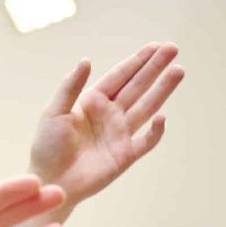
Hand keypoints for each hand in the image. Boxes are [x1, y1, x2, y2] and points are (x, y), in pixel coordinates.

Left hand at [26, 42, 184, 226]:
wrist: (50, 181)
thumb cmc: (47, 147)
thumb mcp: (54, 112)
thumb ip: (70, 87)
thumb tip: (87, 60)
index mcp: (92, 102)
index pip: (119, 77)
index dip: (137, 61)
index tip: (155, 46)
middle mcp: (109, 115)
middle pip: (137, 87)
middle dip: (154, 68)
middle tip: (173, 49)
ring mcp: (119, 134)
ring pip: (146, 107)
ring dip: (162, 90)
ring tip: (178, 71)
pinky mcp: (125, 154)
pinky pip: (146, 141)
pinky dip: (155, 130)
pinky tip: (161, 117)